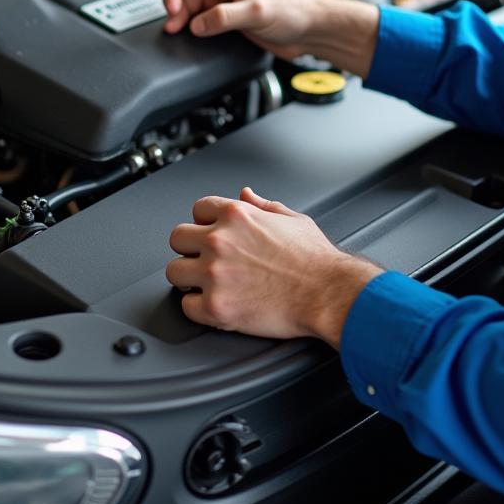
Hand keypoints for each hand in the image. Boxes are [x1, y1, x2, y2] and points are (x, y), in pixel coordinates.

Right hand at [135, 0, 321, 57]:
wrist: (310, 29)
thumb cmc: (294, 9)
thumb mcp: (257, 11)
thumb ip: (223, 17)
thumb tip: (197, 24)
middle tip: (173, 16)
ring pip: (185, 1)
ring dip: (177, 14)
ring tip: (177, 27)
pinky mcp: (224, 14)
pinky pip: (196, 16)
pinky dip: (188, 23)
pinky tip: (188, 31)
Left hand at [166, 187, 381, 345]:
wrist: (329, 294)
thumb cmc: (316, 260)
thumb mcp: (292, 218)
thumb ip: (263, 205)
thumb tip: (246, 194)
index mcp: (237, 215)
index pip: (198, 209)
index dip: (205, 223)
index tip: (211, 234)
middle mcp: (220, 240)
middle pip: (177, 238)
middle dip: (190, 248)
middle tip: (204, 260)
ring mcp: (215, 274)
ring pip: (174, 271)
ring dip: (188, 278)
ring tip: (205, 284)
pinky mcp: (216, 306)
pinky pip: (186, 307)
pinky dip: (198, 309)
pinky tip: (213, 305)